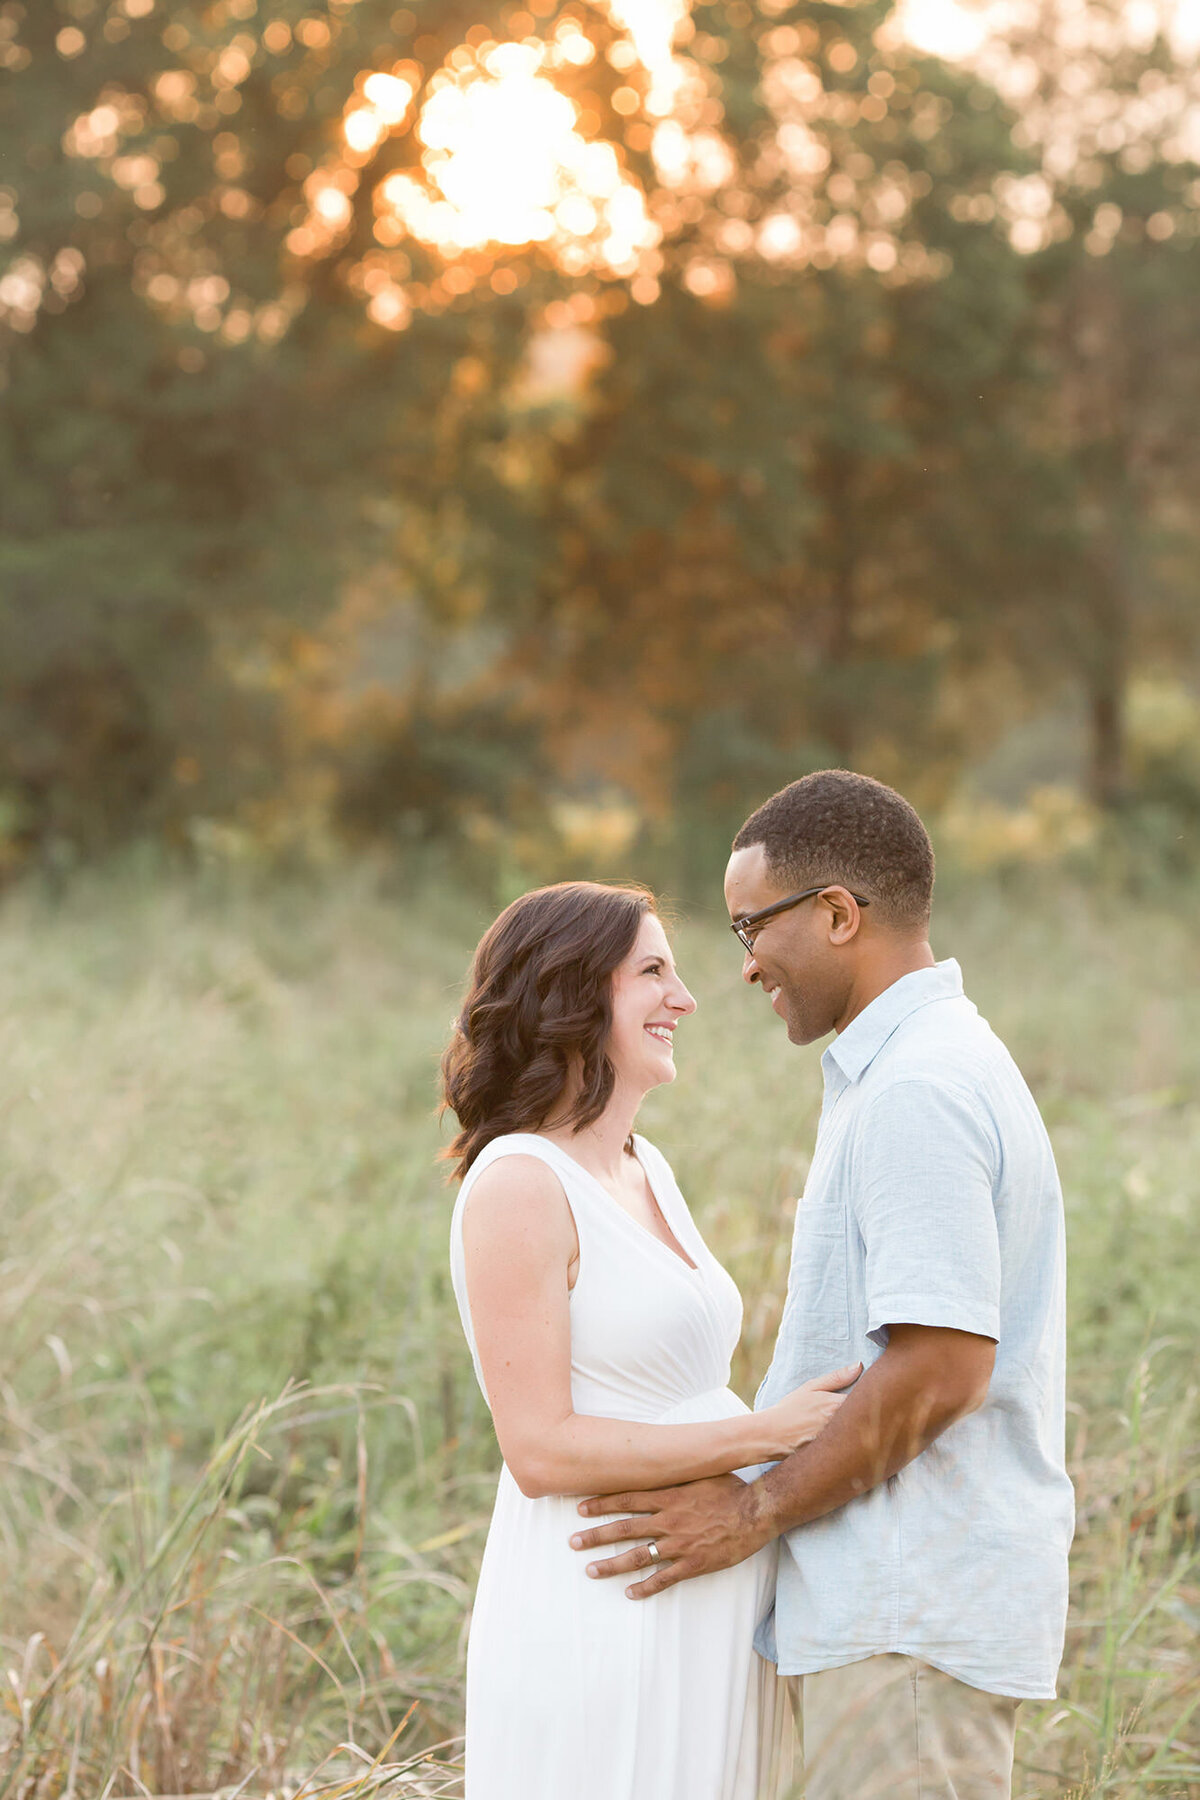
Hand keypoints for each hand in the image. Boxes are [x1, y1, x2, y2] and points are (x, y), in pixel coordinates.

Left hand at [568, 1474, 770, 1598]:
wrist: (757, 1511)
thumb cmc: (730, 1488)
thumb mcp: (700, 1472)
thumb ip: (677, 1472)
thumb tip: (658, 1459)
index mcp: (668, 1496)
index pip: (626, 1499)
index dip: (601, 1504)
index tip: (580, 1508)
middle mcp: (668, 1520)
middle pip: (624, 1529)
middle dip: (595, 1536)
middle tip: (572, 1542)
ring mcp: (680, 1544)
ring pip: (638, 1556)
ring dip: (612, 1564)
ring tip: (590, 1570)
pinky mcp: (693, 1564)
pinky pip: (664, 1579)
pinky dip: (645, 1587)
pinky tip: (629, 1593)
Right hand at [759, 1361, 860, 1457]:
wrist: (772, 1435)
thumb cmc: (790, 1409)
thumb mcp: (810, 1388)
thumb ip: (836, 1378)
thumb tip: (858, 1366)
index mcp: (837, 1404)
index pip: (866, 1400)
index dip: (869, 1399)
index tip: (869, 1397)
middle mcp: (840, 1423)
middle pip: (864, 1418)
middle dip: (865, 1415)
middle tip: (863, 1414)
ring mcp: (837, 1441)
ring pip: (857, 1433)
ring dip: (858, 1430)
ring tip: (850, 1429)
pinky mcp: (833, 1455)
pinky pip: (848, 1448)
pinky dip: (848, 1445)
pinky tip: (844, 1443)